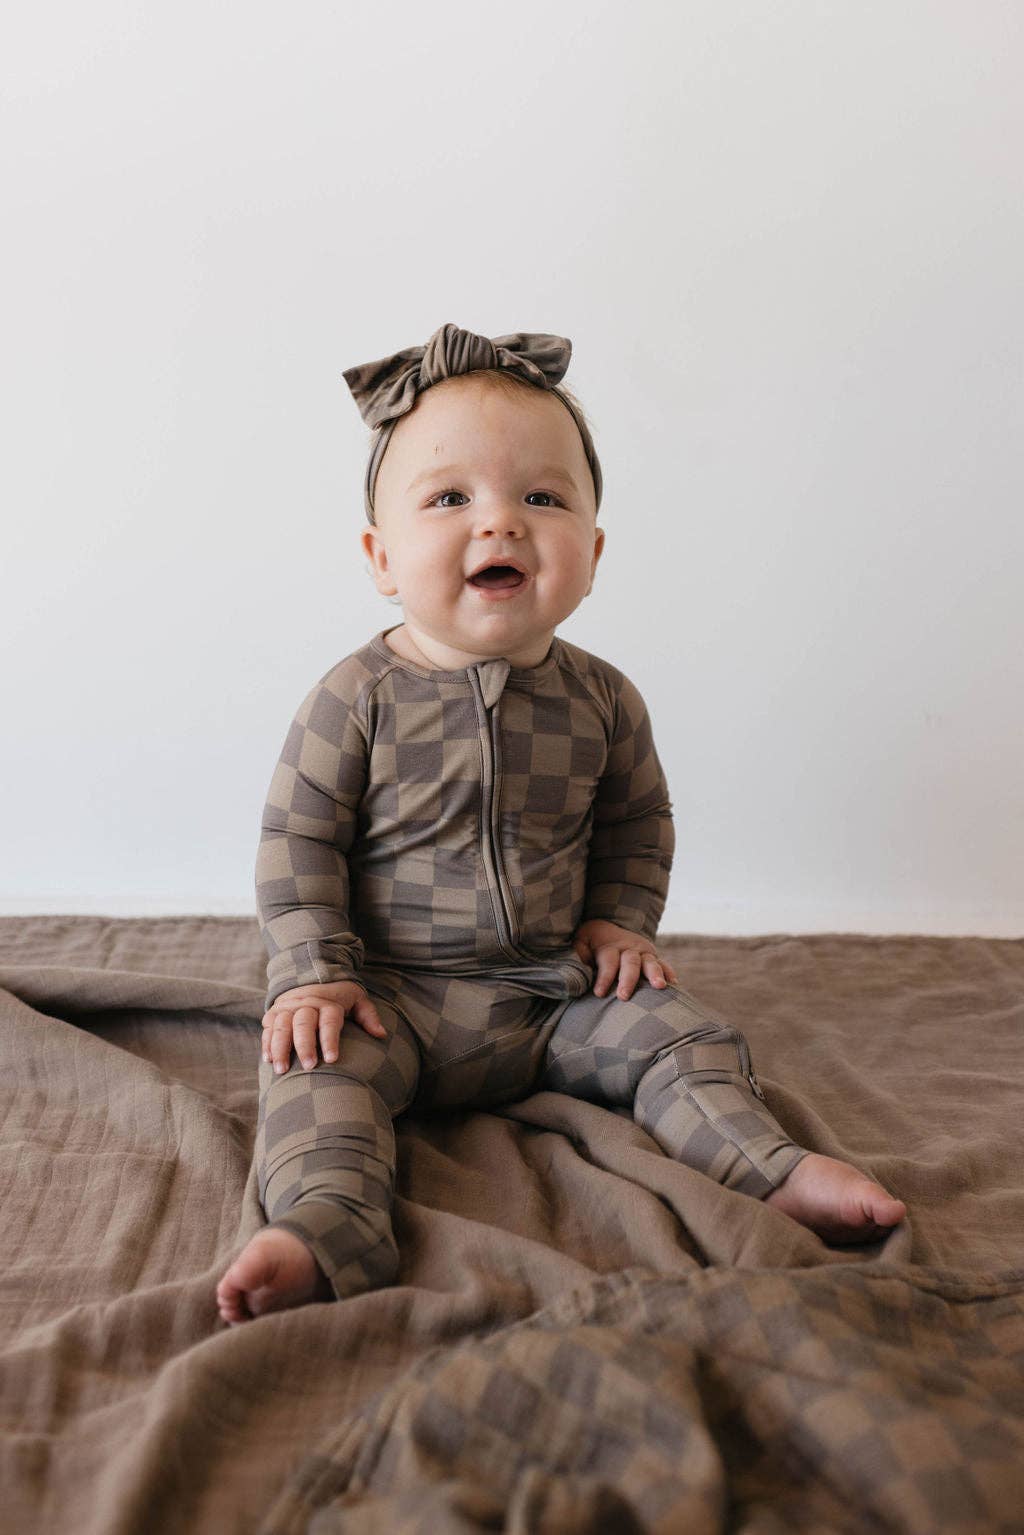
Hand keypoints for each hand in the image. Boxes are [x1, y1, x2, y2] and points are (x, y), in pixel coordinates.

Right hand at [261, 981, 385, 1073]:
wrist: (310, 974)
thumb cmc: (338, 996)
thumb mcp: (357, 999)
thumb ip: (368, 1016)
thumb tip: (381, 1034)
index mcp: (328, 1002)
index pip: (329, 1021)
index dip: (330, 1040)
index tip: (332, 1060)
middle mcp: (306, 1004)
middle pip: (303, 1024)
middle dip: (304, 1046)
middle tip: (308, 1067)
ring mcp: (288, 1008)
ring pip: (281, 1026)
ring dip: (280, 1048)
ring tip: (281, 1070)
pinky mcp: (274, 1013)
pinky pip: (267, 1028)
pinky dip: (266, 1043)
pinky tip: (268, 1060)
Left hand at [572, 919, 678, 1000]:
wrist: (606, 928)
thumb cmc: (590, 943)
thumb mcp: (580, 944)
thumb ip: (578, 956)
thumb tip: (577, 971)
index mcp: (609, 947)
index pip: (607, 962)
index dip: (604, 977)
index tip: (599, 993)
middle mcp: (628, 948)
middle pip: (630, 963)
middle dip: (628, 980)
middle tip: (624, 996)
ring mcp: (643, 952)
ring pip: (650, 962)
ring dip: (655, 974)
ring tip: (660, 987)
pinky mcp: (653, 956)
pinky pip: (663, 964)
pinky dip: (669, 973)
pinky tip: (673, 985)